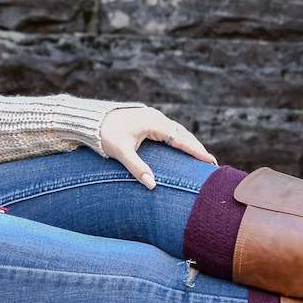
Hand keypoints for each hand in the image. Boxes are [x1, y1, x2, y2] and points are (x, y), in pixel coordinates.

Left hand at [99, 106, 217, 188]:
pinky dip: (178, 138)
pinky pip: (169, 129)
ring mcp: (152, 116)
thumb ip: (137, 169)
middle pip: (182, 133)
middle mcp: (156, 117)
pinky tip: (181, 147)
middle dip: (197, 147)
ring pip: (177, 130)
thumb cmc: (105, 135)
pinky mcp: (147, 118)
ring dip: (188, 142)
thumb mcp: (121, 153)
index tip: (210, 160)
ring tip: (200, 156)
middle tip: (211, 162)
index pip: (180, 139)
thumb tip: (152, 186)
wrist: (91, 120)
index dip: (196, 150)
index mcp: (153, 123)